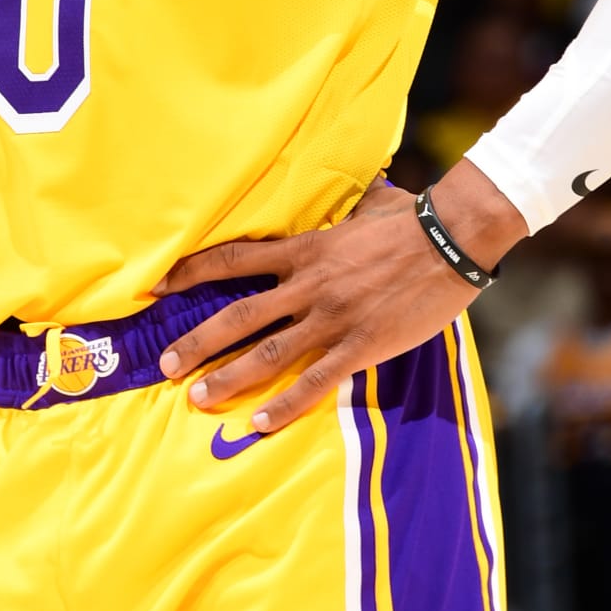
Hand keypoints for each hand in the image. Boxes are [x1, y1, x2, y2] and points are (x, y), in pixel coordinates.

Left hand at [156, 169, 525, 434]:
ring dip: (227, 378)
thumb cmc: (413, 219)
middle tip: (165, 364)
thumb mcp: (368, 204)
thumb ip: (347, 205)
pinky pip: (315, 382)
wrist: (454, 240)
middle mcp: (308, 286)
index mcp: (305, 250)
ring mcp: (332, 319)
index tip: (157, 287)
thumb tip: (353, 186)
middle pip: (237, 316)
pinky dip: (285, 406)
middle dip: (196, 341)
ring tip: (196, 397)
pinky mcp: (360, 346)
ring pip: (267, 354)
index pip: (233, 260)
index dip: (190, 272)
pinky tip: (258, 424)